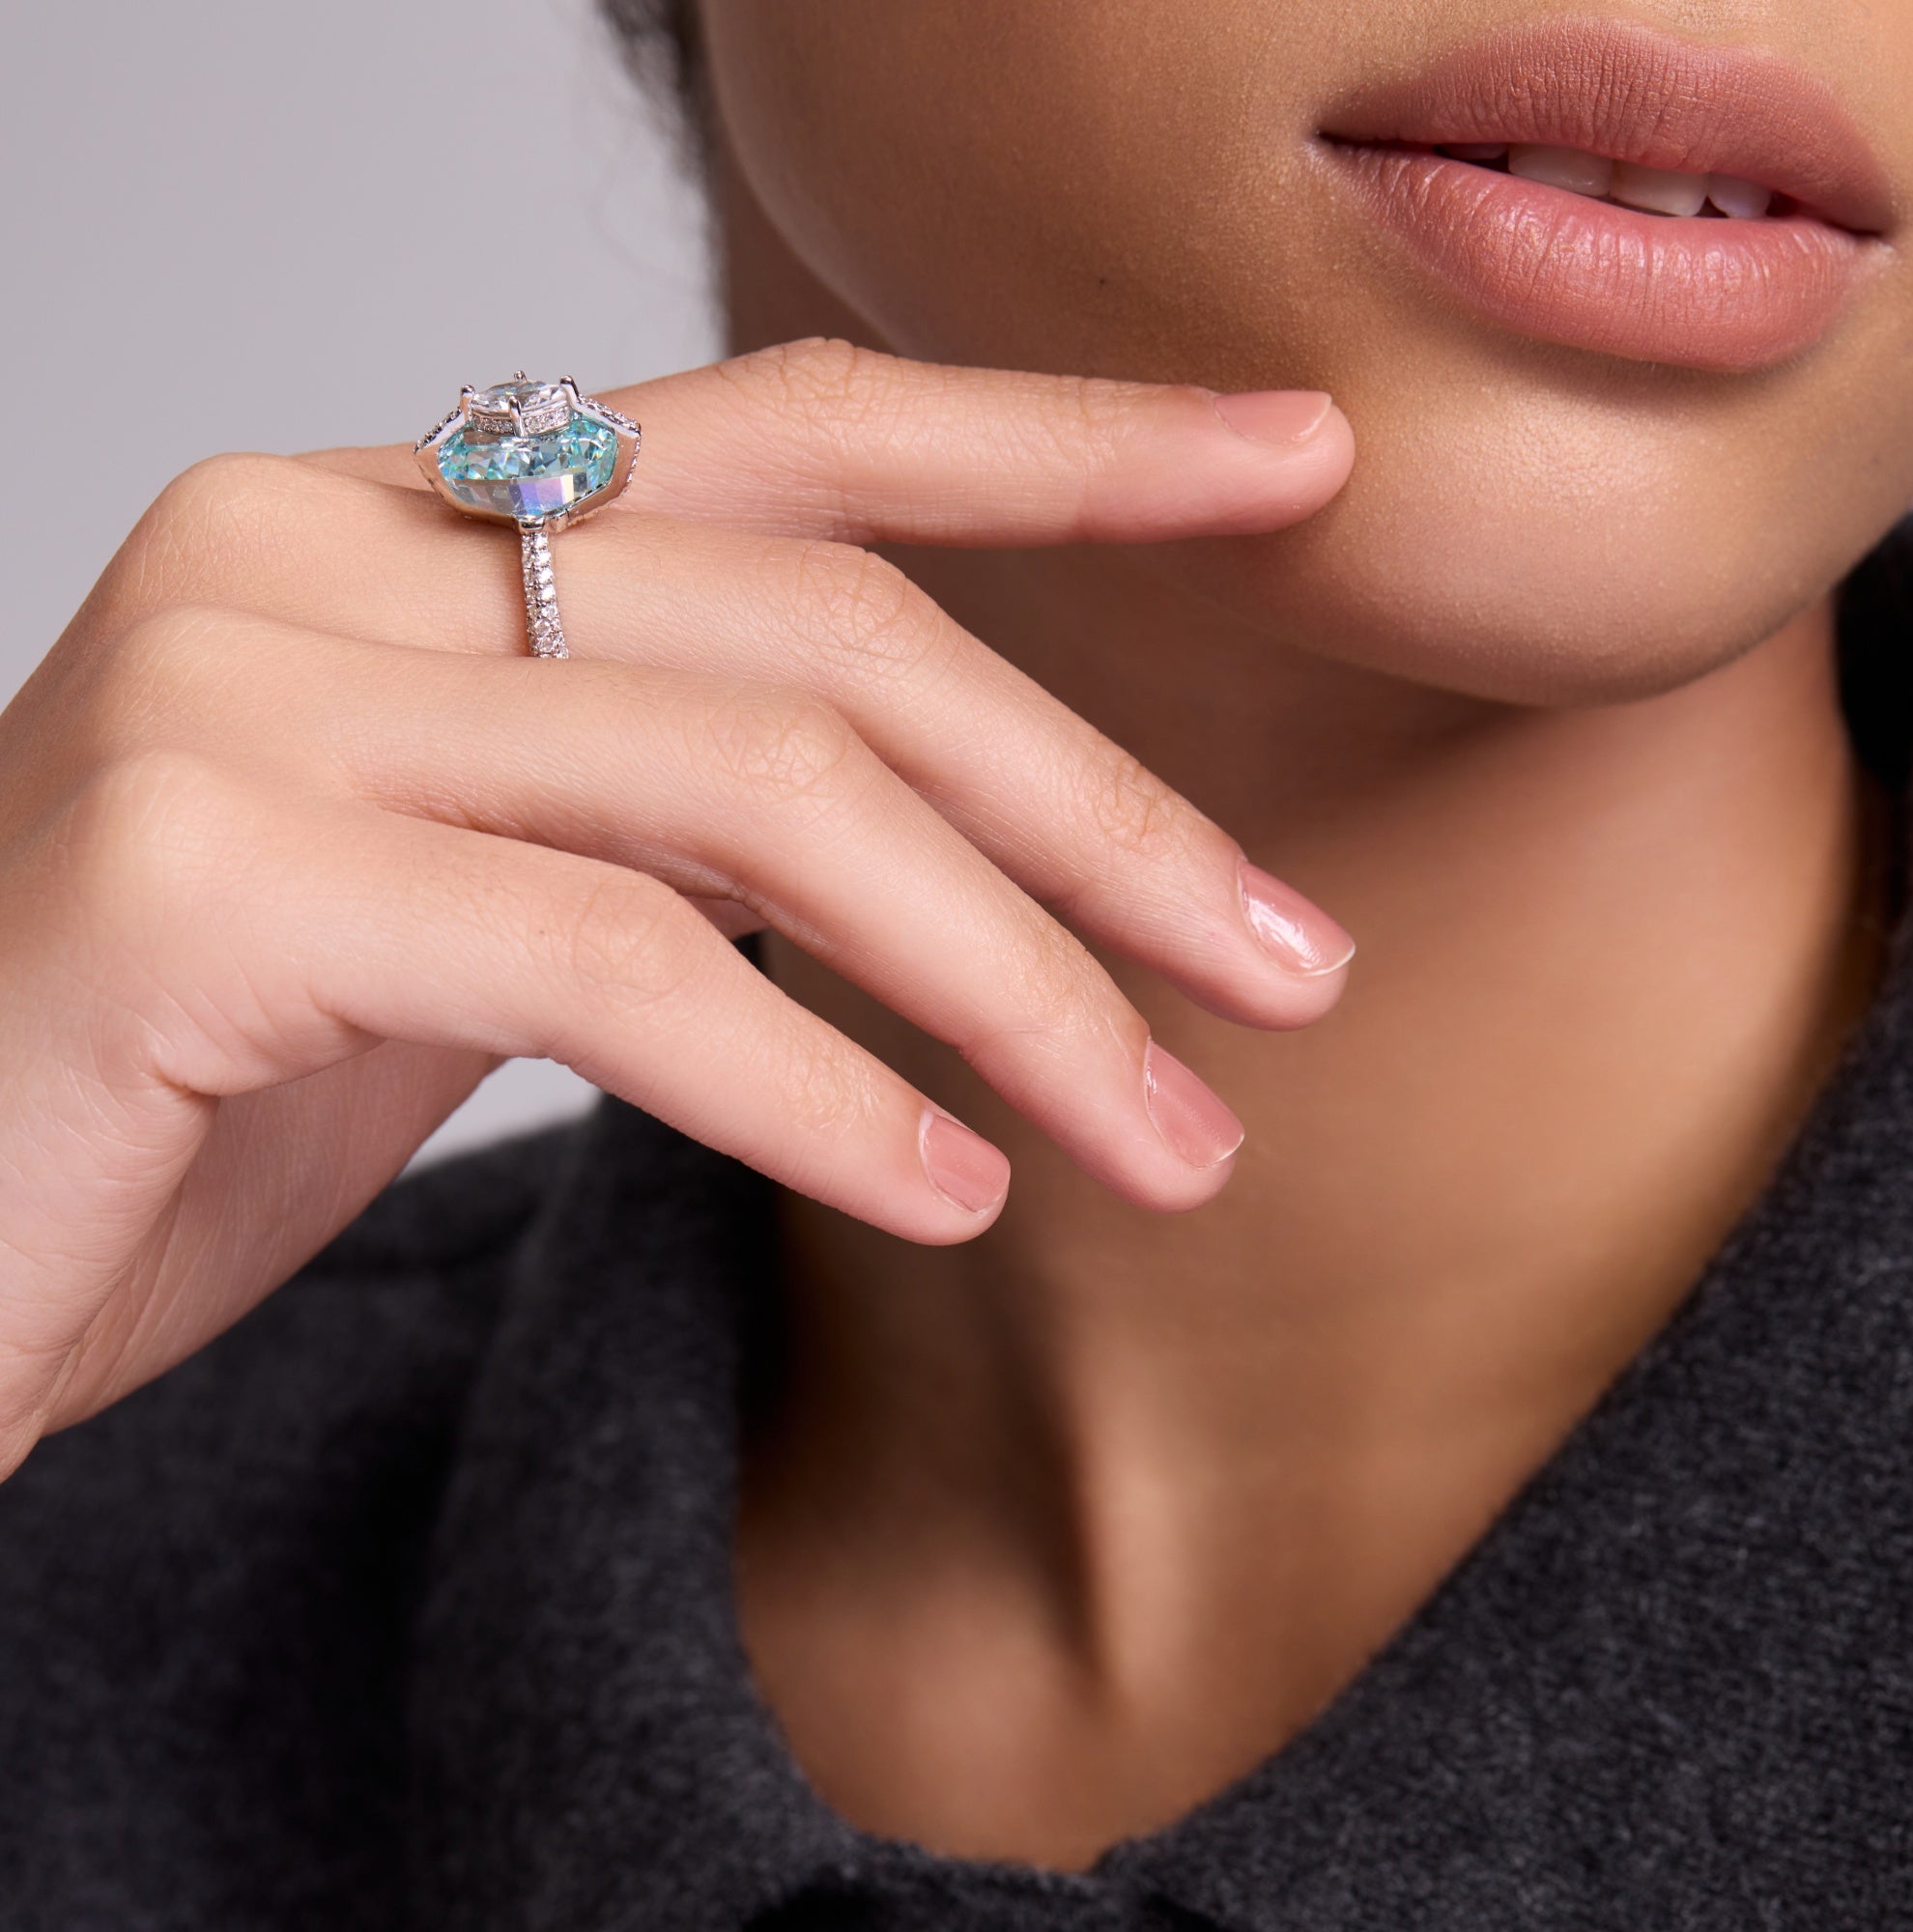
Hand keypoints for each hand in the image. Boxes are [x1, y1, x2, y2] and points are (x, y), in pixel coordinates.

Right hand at [0, 339, 1353, 1472]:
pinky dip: (822, 1092)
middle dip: (1098, 815)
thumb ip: (651, 814)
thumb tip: (937, 843)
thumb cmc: (188, 1082)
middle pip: (828, 634)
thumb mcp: (467, 898)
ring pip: (762, 793)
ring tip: (1167, 1139)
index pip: (792, 433)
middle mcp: (310, 545)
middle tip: (1285, 973)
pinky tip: (948, 1191)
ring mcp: (243, 692)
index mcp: (391, 522)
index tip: (1289, 467)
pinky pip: (619, 964)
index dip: (1064, 441)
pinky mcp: (200, 874)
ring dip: (1015, 984)